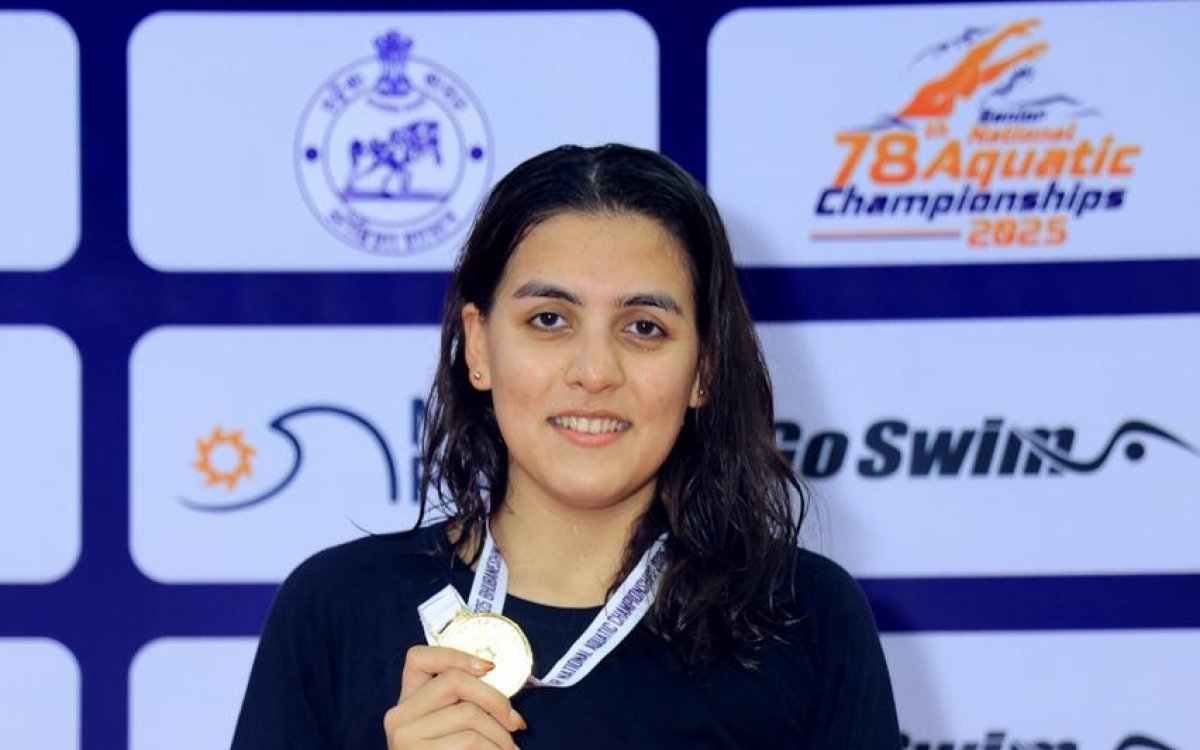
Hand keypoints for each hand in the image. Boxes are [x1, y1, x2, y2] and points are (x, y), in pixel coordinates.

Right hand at [384, 645, 526, 748]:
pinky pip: (469, 741)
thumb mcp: (450, 729)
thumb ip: (463, 705)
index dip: (456, 655)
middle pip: (455, 681)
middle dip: (496, 699)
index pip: (418, 657)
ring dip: (500, 735)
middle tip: (516, 722)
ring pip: (468, 713)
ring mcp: (404, 737)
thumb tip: (504, 697)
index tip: (489, 668)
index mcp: (407, 701)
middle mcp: (398, 715)